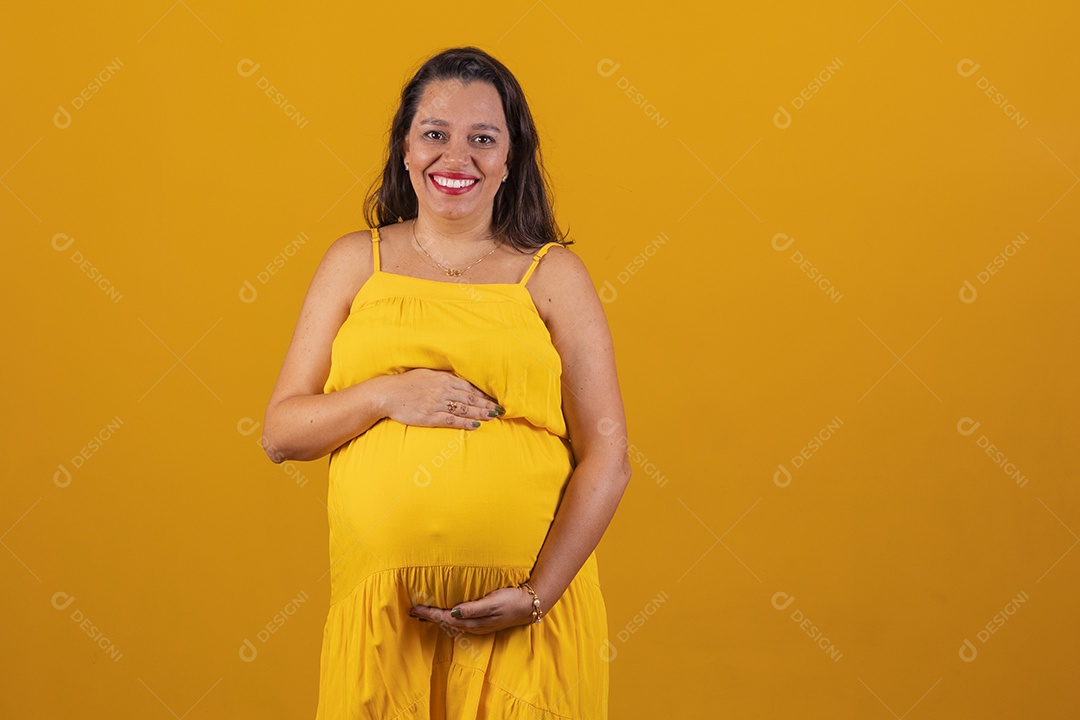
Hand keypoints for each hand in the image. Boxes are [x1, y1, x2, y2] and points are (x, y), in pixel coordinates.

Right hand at [377, 369, 503, 429]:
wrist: (388, 394)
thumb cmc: (407, 383)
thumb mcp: (427, 373)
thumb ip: (444, 376)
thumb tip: (459, 380)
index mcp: (443, 379)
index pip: (469, 386)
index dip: (484, 393)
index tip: (495, 398)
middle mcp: (443, 390)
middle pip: (471, 398)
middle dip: (487, 404)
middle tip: (500, 409)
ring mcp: (437, 404)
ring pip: (465, 409)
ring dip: (481, 413)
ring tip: (493, 417)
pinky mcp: (431, 416)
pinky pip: (452, 420)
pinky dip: (465, 422)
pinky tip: (476, 425)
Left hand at [410, 586, 535, 633]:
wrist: (531, 606)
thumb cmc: (512, 601)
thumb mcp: (492, 603)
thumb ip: (473, 609)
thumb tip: (453, 612)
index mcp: (474, 622)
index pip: (445, 618)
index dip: (429, 613)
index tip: (415, 608)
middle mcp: (474, 626)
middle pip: (446, 622)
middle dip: (429, 617)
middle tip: (413, 611)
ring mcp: (479, 625)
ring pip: (452, 622)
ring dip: (437, 617)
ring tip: (425, 613)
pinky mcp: (483, 621)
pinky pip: (460, 621)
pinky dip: (448, 617)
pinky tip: (447, 613)